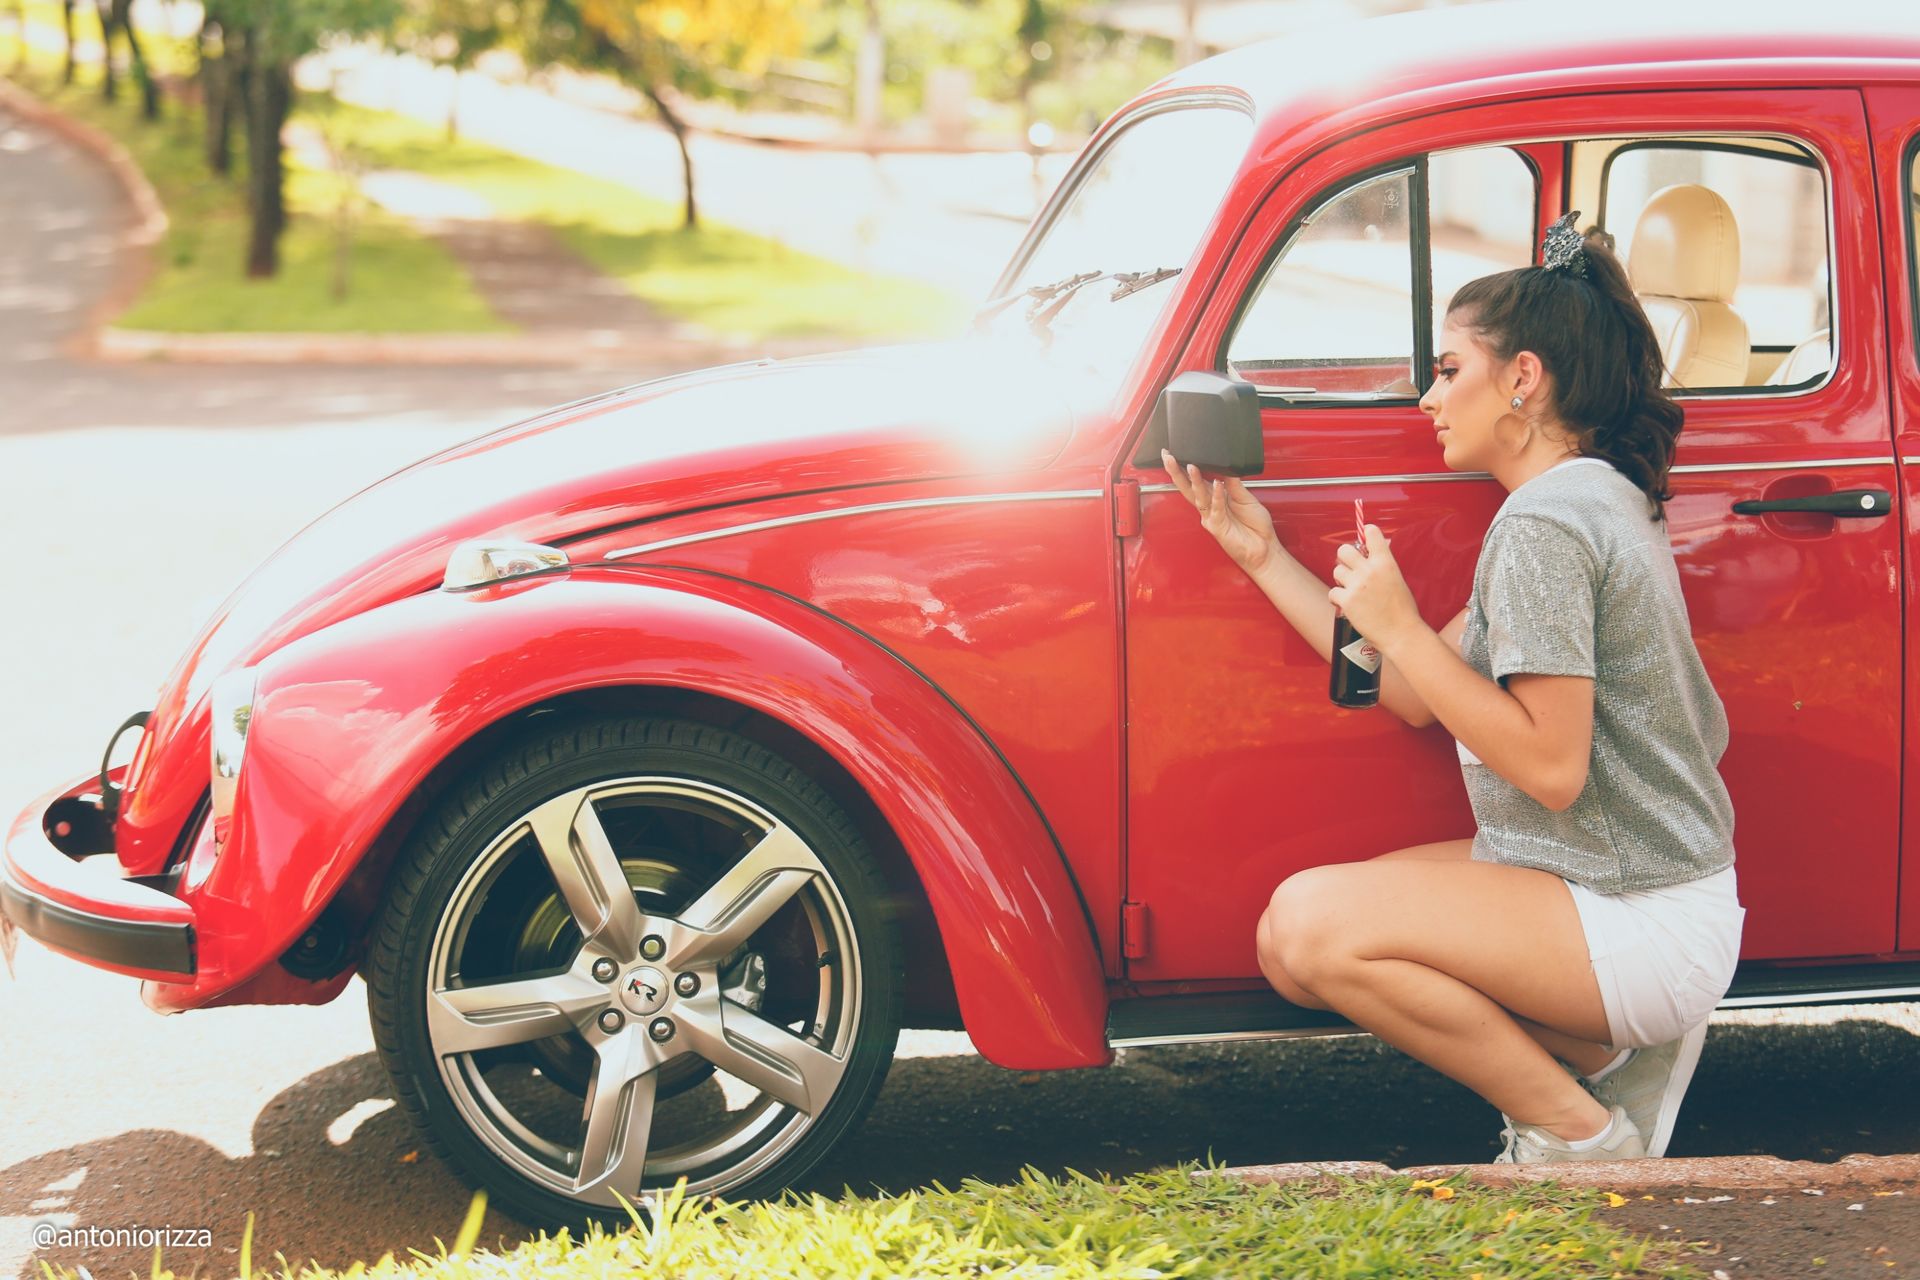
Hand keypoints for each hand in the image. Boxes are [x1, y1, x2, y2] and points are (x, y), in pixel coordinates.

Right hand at [1161, 449, 1278, 575]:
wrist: (1264, 548)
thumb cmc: (1255, 526)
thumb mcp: (1247, 498)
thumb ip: (1235, 483)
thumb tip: (1226, 466)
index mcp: (1215, 498)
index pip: (1198, 480)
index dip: (1187, 467)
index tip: (1177, 453)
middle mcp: (1210, 507)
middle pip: (1189, 487)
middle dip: (1177, 472)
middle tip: (1168, 457)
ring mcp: (1211, 517)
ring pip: (1199, 496)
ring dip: (1195, 481)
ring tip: (1190, 466)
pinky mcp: (1218, 527)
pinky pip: (1216, 508)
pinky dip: (1217, 495)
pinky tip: (1217, 484)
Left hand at [1329, 525, 1423, 652]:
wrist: (1401, 634)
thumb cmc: (1403, 609)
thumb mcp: (1398, 579)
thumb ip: (1384, 564)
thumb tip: (1376, 549)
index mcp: (1386, 562)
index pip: (1371, 533)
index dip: (1366, 535)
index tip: (1365, 541)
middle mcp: (1369, 571)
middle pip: (1343, 550)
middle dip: (1345, 559)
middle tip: (1351, 569)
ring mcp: (1357, 585)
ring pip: (1336, 571)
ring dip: (1342, 580)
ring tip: (1352, 590)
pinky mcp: (1347, 601)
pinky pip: (1333, 592)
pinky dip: (1338, 598)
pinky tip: (1347, 604)